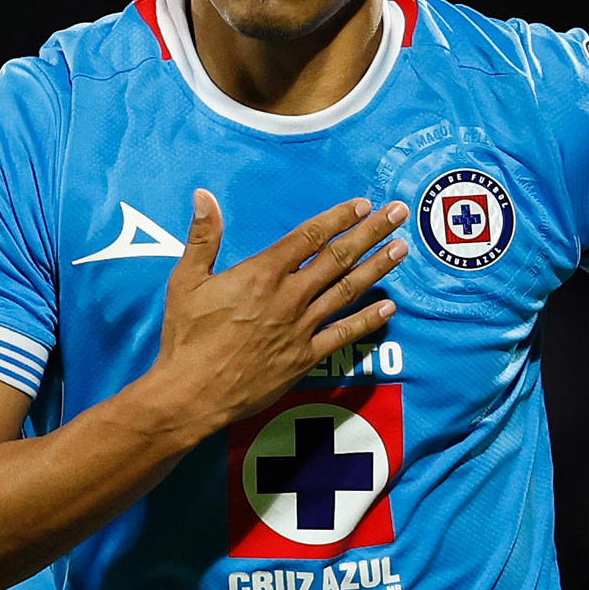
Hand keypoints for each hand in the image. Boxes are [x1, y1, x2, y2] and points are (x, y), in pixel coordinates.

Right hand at [152, 191, 408, 430]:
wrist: (193, 393)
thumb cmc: (186, 337)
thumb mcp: (186, 280)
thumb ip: (203, 237)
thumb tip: (204, 195)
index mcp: (262, 273)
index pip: (309, 237)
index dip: (338, 218)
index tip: (363, 205)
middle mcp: (289, 296)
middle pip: (338, 257)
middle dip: (371, 233)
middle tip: (398, 214)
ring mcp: (301, 328)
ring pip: (347, 290)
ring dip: (377, 267)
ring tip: (402, 249)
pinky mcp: (305, 358)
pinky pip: (343, 334)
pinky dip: (367, 320)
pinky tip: (389, 307)